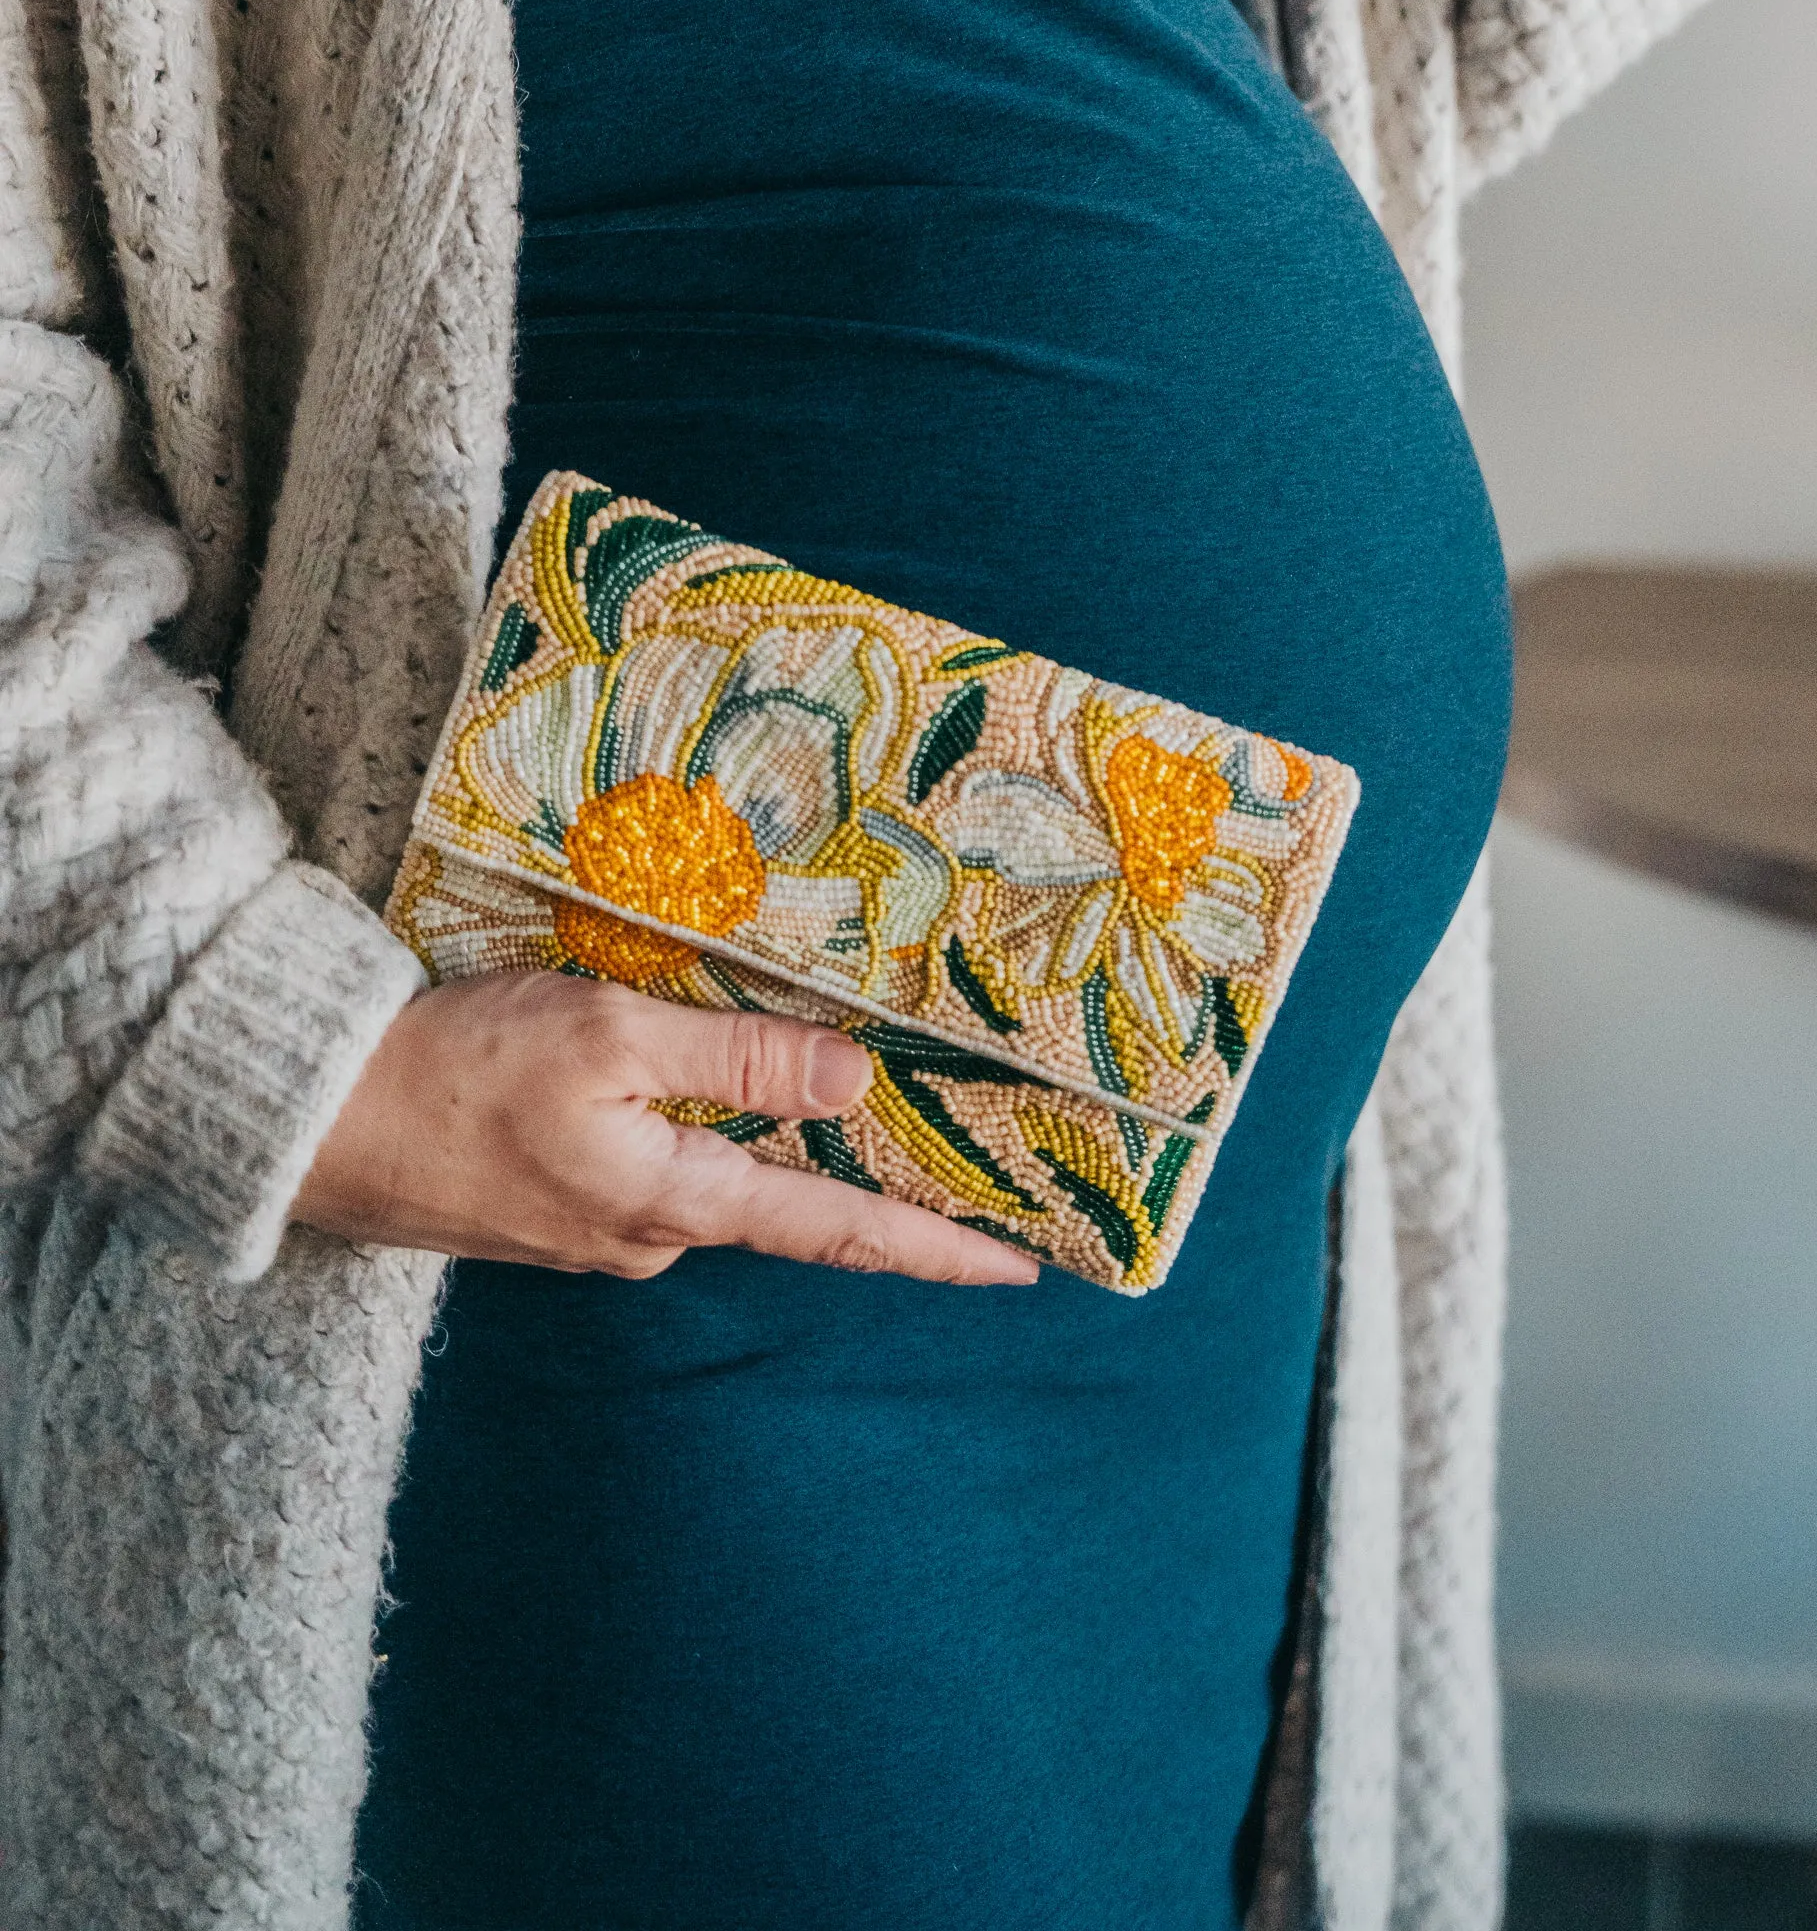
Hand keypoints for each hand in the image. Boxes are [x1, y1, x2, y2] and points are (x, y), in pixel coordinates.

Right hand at [292, 972, 1038, 1284]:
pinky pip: (658, 1176)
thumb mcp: (613, 1035)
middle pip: (786, 1209)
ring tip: (850, 1111)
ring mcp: (596, 1233)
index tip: (1024, 1265)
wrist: (308, 1121)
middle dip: (870, 1193)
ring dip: (775, 1154)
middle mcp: (649, 1238)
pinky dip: (702, 1143)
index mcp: (677, 1203)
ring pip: (717, 1186)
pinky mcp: (551, 1211)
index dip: (936, 1244)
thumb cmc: (459, 1065)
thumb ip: (740, 1058)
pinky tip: (704, 1104)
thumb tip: (858, 1076)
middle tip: (968, 1182)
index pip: (838, 1229)